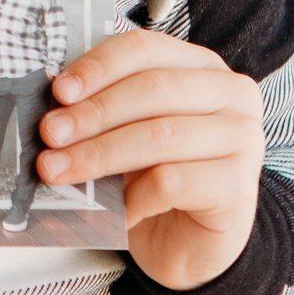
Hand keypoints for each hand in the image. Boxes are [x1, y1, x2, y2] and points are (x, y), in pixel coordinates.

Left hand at [36, 29, 264, 291]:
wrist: (191, 245)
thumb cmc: (157, 179)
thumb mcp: (129, 132)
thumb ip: (105, 111)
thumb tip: (55, 107)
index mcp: (202, 67)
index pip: (146, 49)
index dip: (98, 66)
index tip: (59, 91)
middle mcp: (231, 94)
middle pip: (152, 89)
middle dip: (93, 112)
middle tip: (51, 133)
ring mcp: (243, 139)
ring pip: (160, 135)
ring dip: (100, 153)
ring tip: (60, 169)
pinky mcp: (238, 187)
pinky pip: (173, 182)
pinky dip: (133, 197)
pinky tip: (115, 210)